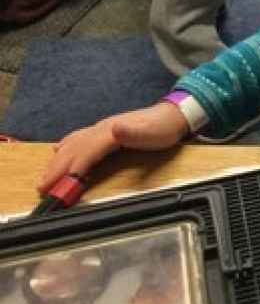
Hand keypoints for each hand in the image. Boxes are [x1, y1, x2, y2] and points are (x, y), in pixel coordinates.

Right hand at [39, 103, 189, 193]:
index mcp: (110, 131)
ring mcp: (101, 129)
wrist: (172, 115)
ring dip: (57, 161)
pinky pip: (79, 140)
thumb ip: (133, 133)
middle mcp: (101, 129)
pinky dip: (65, 148)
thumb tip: (113, 129)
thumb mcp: (153, 132)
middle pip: (73, 149)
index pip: (86, 151)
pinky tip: (58, 151)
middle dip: (56, 169)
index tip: (59, 184)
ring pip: (73, 144)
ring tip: (45, 178)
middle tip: (42, 188)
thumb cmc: (162, 128)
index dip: (72, 167)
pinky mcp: (105, 132)